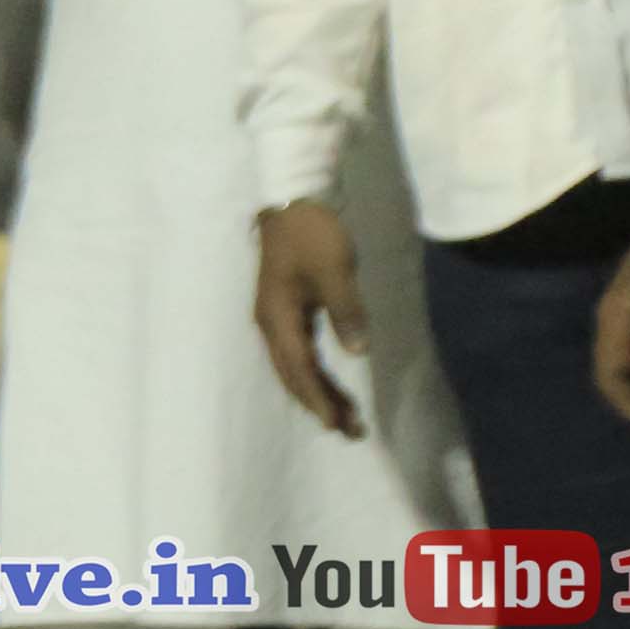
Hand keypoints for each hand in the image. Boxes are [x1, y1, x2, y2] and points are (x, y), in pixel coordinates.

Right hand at [250, 197, 370, 441]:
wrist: (290, 198)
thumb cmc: (311, 233)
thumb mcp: (334, 270)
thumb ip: (346, 311)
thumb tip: (358, 353)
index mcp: (278, 317)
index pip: (300, 368)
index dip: (318, 398)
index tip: (337, 425)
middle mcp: (270, 323)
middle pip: (292, 374)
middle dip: (318, 403)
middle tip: (348, 430)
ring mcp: (274, 315)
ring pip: (293, 364)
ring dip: (316, 390)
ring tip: (343, 414)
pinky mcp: (283, 307)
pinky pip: (296, 350)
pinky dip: (312, 371)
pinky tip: (326, 380)